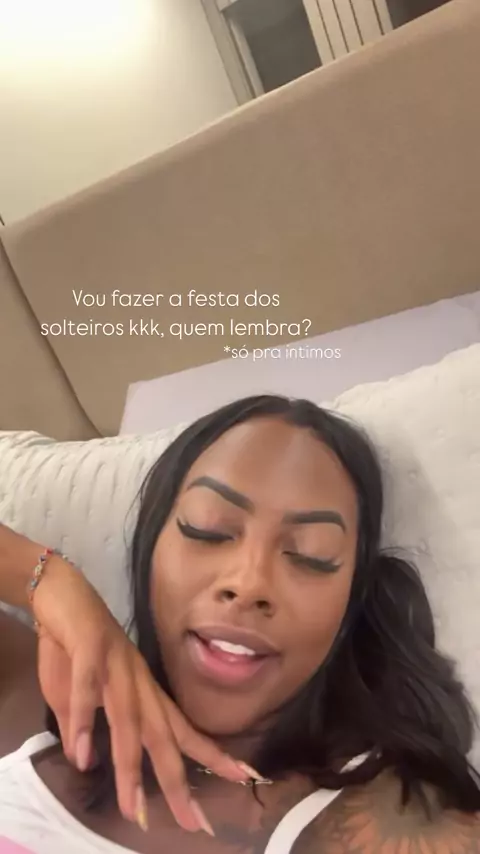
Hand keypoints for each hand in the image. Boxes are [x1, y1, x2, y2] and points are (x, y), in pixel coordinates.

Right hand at [32, 556, 251, 832]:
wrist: (62, 592)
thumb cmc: (75, 644)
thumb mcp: (78, 694)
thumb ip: (81, 726)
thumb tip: (83, 760)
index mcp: (143, 692)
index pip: (182, 729)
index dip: (211, 755)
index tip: (244, 780)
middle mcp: (137, 682)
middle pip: (162, 736)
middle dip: (179, 781)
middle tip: (196, 822)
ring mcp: (115, 665)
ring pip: (128, 721)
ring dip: (130, 766)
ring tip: (134, 808)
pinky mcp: (89, 649)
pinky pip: (88, 688)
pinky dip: (85, 720)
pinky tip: (81, 754)